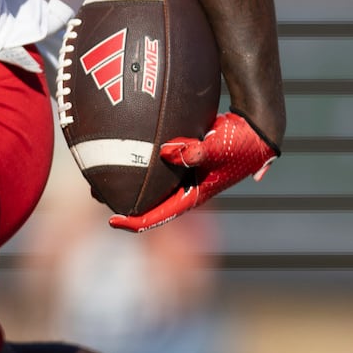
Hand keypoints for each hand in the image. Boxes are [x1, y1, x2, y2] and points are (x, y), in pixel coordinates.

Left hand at [109, 112, 276, 232]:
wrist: (257, 131)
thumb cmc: (239, 142)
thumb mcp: (217, 146)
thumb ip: (194, 150)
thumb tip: (167, 152)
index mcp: (195, 195)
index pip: (161, 214)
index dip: (136, 221)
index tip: (113, 221)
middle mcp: (189, 190)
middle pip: (153, 204)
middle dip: (126, 204)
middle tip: (95, 196)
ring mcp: (188, 179)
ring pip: (154, 189)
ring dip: (131, 187)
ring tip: (101, 181)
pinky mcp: (187, 165)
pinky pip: (160, 173)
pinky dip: (142, 170)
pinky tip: (122, 157)